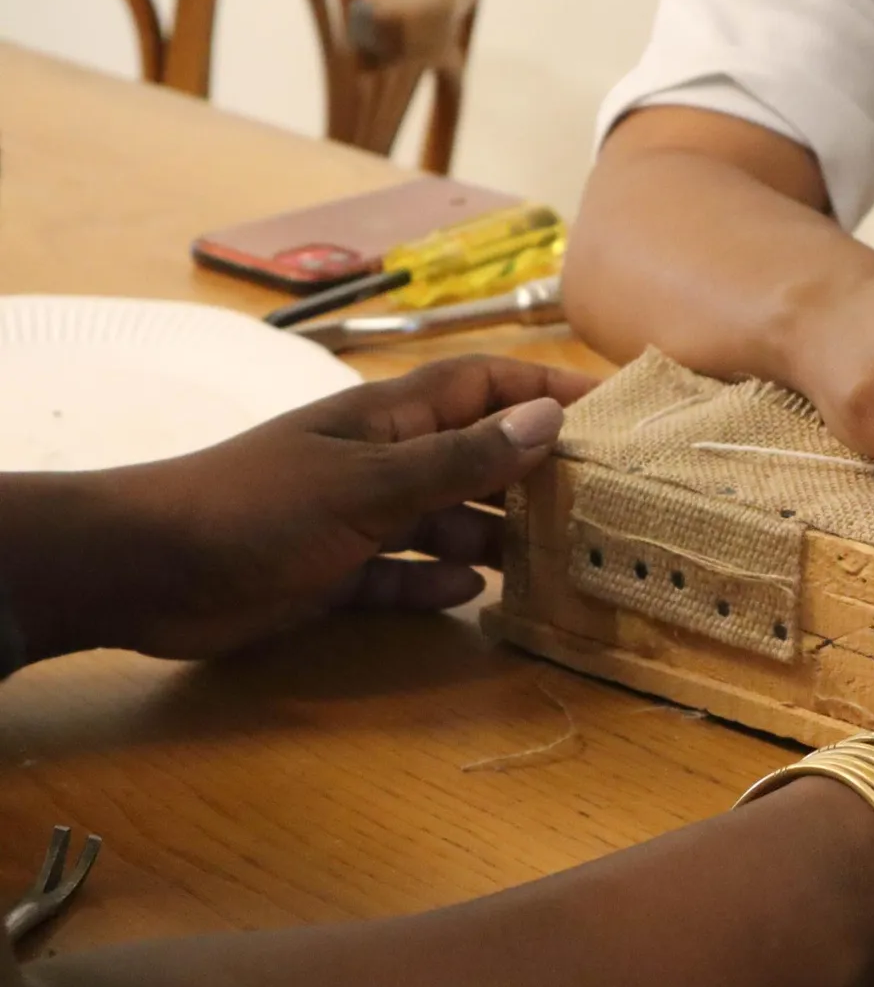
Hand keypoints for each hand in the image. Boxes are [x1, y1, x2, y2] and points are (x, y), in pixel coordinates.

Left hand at [33, 356, 596, 660]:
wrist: (147, 570)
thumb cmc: (259, 508)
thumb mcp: (370, 483)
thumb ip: (460, 458)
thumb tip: (549, 420)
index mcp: (390, 418)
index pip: (486, 386)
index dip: (547, 390)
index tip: (612, 411)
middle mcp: (383, 461)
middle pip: (476, 457)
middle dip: (533, 476)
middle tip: (599, 505)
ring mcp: (358, 517)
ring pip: (446, 521)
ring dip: (491, 539)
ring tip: (551, 562)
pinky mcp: (335, 572)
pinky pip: (403, 575)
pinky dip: (435, 585)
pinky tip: (472, 599)